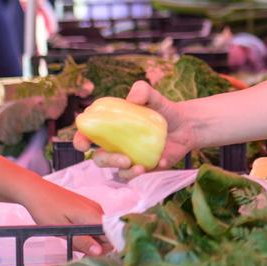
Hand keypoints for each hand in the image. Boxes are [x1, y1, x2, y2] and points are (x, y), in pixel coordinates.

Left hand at [17, 179, 110, 255]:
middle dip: (93, 246)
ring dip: (87, 239)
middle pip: (106, 235)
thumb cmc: (46, 209)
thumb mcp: (62, 230)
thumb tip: (99, 252)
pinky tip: (71, 232)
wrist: (35, 191)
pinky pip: (92, 224)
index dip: (103, 250)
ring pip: (98, 230)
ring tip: (69, 239)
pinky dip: (84, 231)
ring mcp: (92, 207)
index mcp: (93, 216)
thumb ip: (82, 241)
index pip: (112, 237)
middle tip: (74, 248)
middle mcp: (97, 210)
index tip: (87, 255)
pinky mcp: (86, 207)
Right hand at [73, 80, 199, 175]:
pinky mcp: (144, 168)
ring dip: (126, 172)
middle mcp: (116, 145)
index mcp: (110, 128)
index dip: (81, 140)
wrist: (185, 125)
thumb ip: (142, 90)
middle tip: (123, 159)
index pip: (88, 135)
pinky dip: (149, 169)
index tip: (84, 144)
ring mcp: (129, 158)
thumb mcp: (153, 97)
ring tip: (139, 167)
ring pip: (118, 172)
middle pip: (100, 158)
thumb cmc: (162, 109)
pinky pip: (141, 174)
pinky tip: (161, 161)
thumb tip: (132, 99)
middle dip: (107, 161)